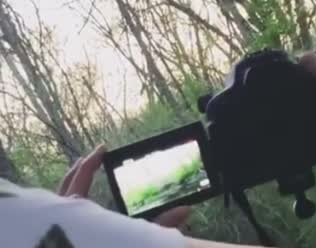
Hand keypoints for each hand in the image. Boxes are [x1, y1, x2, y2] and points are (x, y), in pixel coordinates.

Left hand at [57, 144, 190, 228]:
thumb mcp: (136, 238)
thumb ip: (161, 225)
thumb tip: (187, 210)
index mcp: (79, 214)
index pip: (81, 180)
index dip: (91, 163)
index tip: (103, 149)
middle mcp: (62, 219)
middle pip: (65, 186)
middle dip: (79, 170)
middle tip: (92, 158)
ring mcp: (57, 230)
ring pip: (57, 200)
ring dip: (70, 185)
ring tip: (81, 175)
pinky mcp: (59, 238)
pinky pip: (59, 215)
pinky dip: (67, 205)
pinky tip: (79, 209)